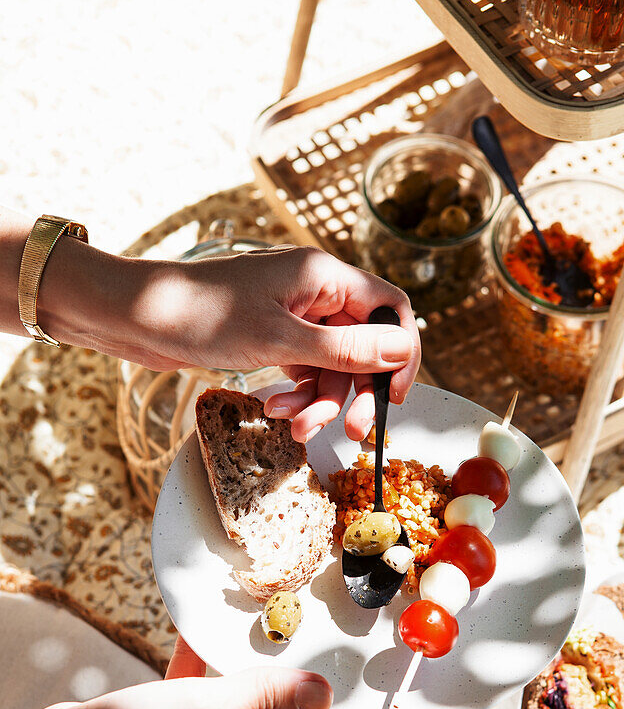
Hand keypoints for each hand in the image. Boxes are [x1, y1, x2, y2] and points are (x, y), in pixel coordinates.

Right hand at [1, 638, 363, 708]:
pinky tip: (197, 632)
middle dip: (307, 682)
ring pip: (242, 699)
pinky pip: (199, 689)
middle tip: (326, 641)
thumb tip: (327, 694)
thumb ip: (269, 695)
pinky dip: (203, 663)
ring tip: (269, 628)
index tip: (378, 690)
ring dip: (254, 667)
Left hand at [143, 246, 421, 441]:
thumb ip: (345, 348)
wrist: (135, 318)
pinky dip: (296, 394)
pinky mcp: (272, 336)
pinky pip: (304, 369)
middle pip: (363, 345)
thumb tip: (403, 349)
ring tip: (293, 424)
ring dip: (319, 400)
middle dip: (356, 391)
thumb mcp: (280, 340)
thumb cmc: (200, 315)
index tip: (394, 396)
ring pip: (332, 365)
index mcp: (324, 276)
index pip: (390, 309)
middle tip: (350, 432)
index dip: (401, 353)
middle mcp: (314, 291)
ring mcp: (293, 315)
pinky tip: (275, 409)